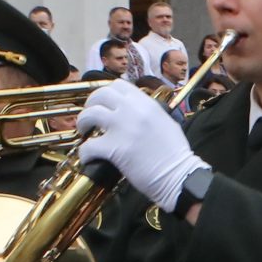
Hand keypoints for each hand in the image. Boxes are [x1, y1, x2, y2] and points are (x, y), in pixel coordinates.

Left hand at [76, 79, 205, 209]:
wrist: (179, 175)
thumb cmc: (176, 154)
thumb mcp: (165, 122)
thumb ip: (148, 113)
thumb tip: (134, 114)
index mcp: (146, 103)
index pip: (118, 86)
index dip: (106, 94)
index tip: (104, 105)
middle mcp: (132, 110)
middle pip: (100, 95)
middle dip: (90, 105)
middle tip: (91, 118)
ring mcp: (122, 128)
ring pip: (90, 114)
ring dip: (83, 123)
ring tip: (85, 133)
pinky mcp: (114, 149)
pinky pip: (88, 146)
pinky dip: (84, 152)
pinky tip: (88, 157)